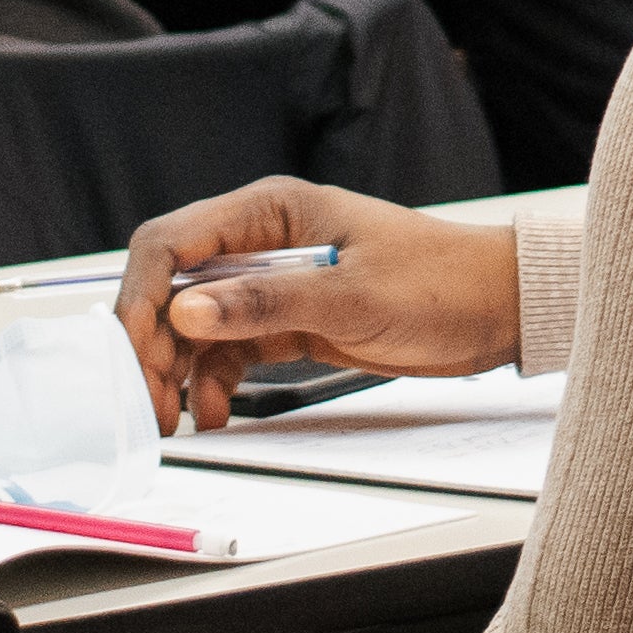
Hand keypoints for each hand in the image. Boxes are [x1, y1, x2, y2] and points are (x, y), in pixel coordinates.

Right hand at [115, 176, 523, 434]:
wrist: (496, 309)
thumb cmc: (438, 282)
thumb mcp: (351, 296)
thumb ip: (265, 302)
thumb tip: (186, 310)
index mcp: (271, 211)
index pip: (172, 243)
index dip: (142, 296)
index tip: (136, 352)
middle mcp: (263, 242)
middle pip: (175, 287)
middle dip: (154, 344)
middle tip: (150, 402)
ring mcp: (274, 284)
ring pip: (196, 326)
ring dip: (179, 371)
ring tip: (177, 421)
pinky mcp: (290, 322)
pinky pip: (230, 352)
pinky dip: (214, 383)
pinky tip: (216, 414)